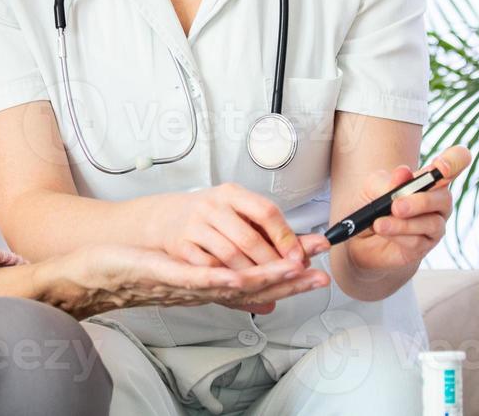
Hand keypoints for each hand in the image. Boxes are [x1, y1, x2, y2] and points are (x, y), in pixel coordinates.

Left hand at [25, 240, 331, 319]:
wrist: (89, 277)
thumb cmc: (132, 269)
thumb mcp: (180, 268)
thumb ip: (215, 271)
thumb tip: (242, 275)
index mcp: (209, 285)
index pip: (259, 283)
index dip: (291, 276)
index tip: (318, 268)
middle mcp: (201, 290)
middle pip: (255, 288)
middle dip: (290, 280)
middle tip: (321, 275)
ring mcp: (185, 285)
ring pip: (231, 285)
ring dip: (265, 278)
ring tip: (293, 269)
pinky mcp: (164, 276)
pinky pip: (195, 280)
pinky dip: (218, 278)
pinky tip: (237, 274)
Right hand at [153, 183, 309, 269]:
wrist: (166, 217)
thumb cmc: (211, 216)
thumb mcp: (240, 212)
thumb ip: (273, 230)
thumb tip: (313, 248)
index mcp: (232, 194)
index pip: (265, 211)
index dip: (285, 236)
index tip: (300, 255)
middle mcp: (213, 206)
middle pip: (248, 237)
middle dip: (272, 262)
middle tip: (290, 275)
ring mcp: (195, 225)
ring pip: (229, 255)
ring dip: (252, 274)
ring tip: (268, 284)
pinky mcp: (182, 244)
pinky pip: (208, 267)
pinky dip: (226, 278)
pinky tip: (238, 284)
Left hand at [342, 145, 471, 274]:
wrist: (359, 235)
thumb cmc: (372, 203)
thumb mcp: (373, 187)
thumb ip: (388, 181)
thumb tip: (404, 173)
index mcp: (429, 179)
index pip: (455, 163)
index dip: (455, 160)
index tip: (441, 166)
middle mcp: (437, 201)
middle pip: (444, 198)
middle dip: (421, 202)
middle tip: (396, 206)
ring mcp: (434, 225)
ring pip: (432, 224)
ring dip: (403, 224)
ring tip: (379, 223)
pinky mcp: (424, 246)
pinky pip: (418, 241)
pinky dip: (398, 235)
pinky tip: (383, 231)